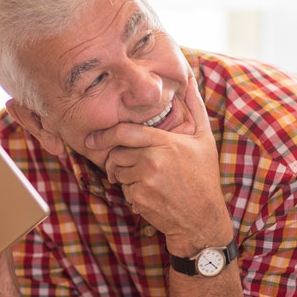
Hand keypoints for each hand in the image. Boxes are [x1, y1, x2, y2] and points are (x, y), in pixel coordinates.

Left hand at [86, 76, 230, 254]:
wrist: (202, 218)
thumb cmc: (203, 176)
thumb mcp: (204, 138)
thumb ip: (194, 106)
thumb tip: (190, 77)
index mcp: (165, 143)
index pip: (124, 132)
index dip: (104, 134)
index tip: (92, 138)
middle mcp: (152, 160)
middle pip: (116, 153)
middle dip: (117, 159)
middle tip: (127, 164)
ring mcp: (144, 181)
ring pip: (119, 172)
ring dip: (126, 176)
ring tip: (149, 180)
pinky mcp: (139, 199)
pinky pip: (124, 190)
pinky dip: (132, 192)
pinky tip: (152, 194)